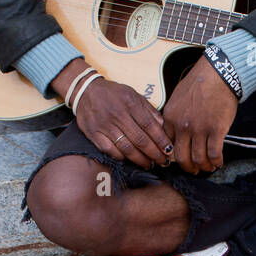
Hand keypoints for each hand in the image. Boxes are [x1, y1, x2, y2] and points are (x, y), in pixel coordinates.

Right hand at [56, 59, 171, 167]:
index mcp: (130, 103)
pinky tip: (130, 160)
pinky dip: (122, 158)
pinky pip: (110, 151)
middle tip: (163, 162)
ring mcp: (105, 125)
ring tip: (149, 164)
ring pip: (126, 148)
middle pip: (140, 140)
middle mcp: (118, 114)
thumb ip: (149, 110)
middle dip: (154, 154)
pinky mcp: (94, 134)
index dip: (161, 140)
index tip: (169, 150)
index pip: (150, 126)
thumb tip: (164, 126)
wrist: (86, 91)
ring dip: (140, 159)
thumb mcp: (134, 95)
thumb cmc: (114, 94)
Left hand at [163, 58, 238, 173]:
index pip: (168, 145)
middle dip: (188, 168)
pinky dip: (216, 162)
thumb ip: (175, 116)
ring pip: (198, 159)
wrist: (218, 74)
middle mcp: (182, 126)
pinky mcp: (216, 130)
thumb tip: (176, 133)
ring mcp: (199, 129)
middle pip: (181, 157)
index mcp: (171, 118)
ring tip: (208, 167)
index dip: (174, 157)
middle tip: (194, 170)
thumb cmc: (200, 83)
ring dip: (204, 167)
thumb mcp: (178, 98)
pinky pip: (214, 154)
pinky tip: (219, 163)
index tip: (181, 160)